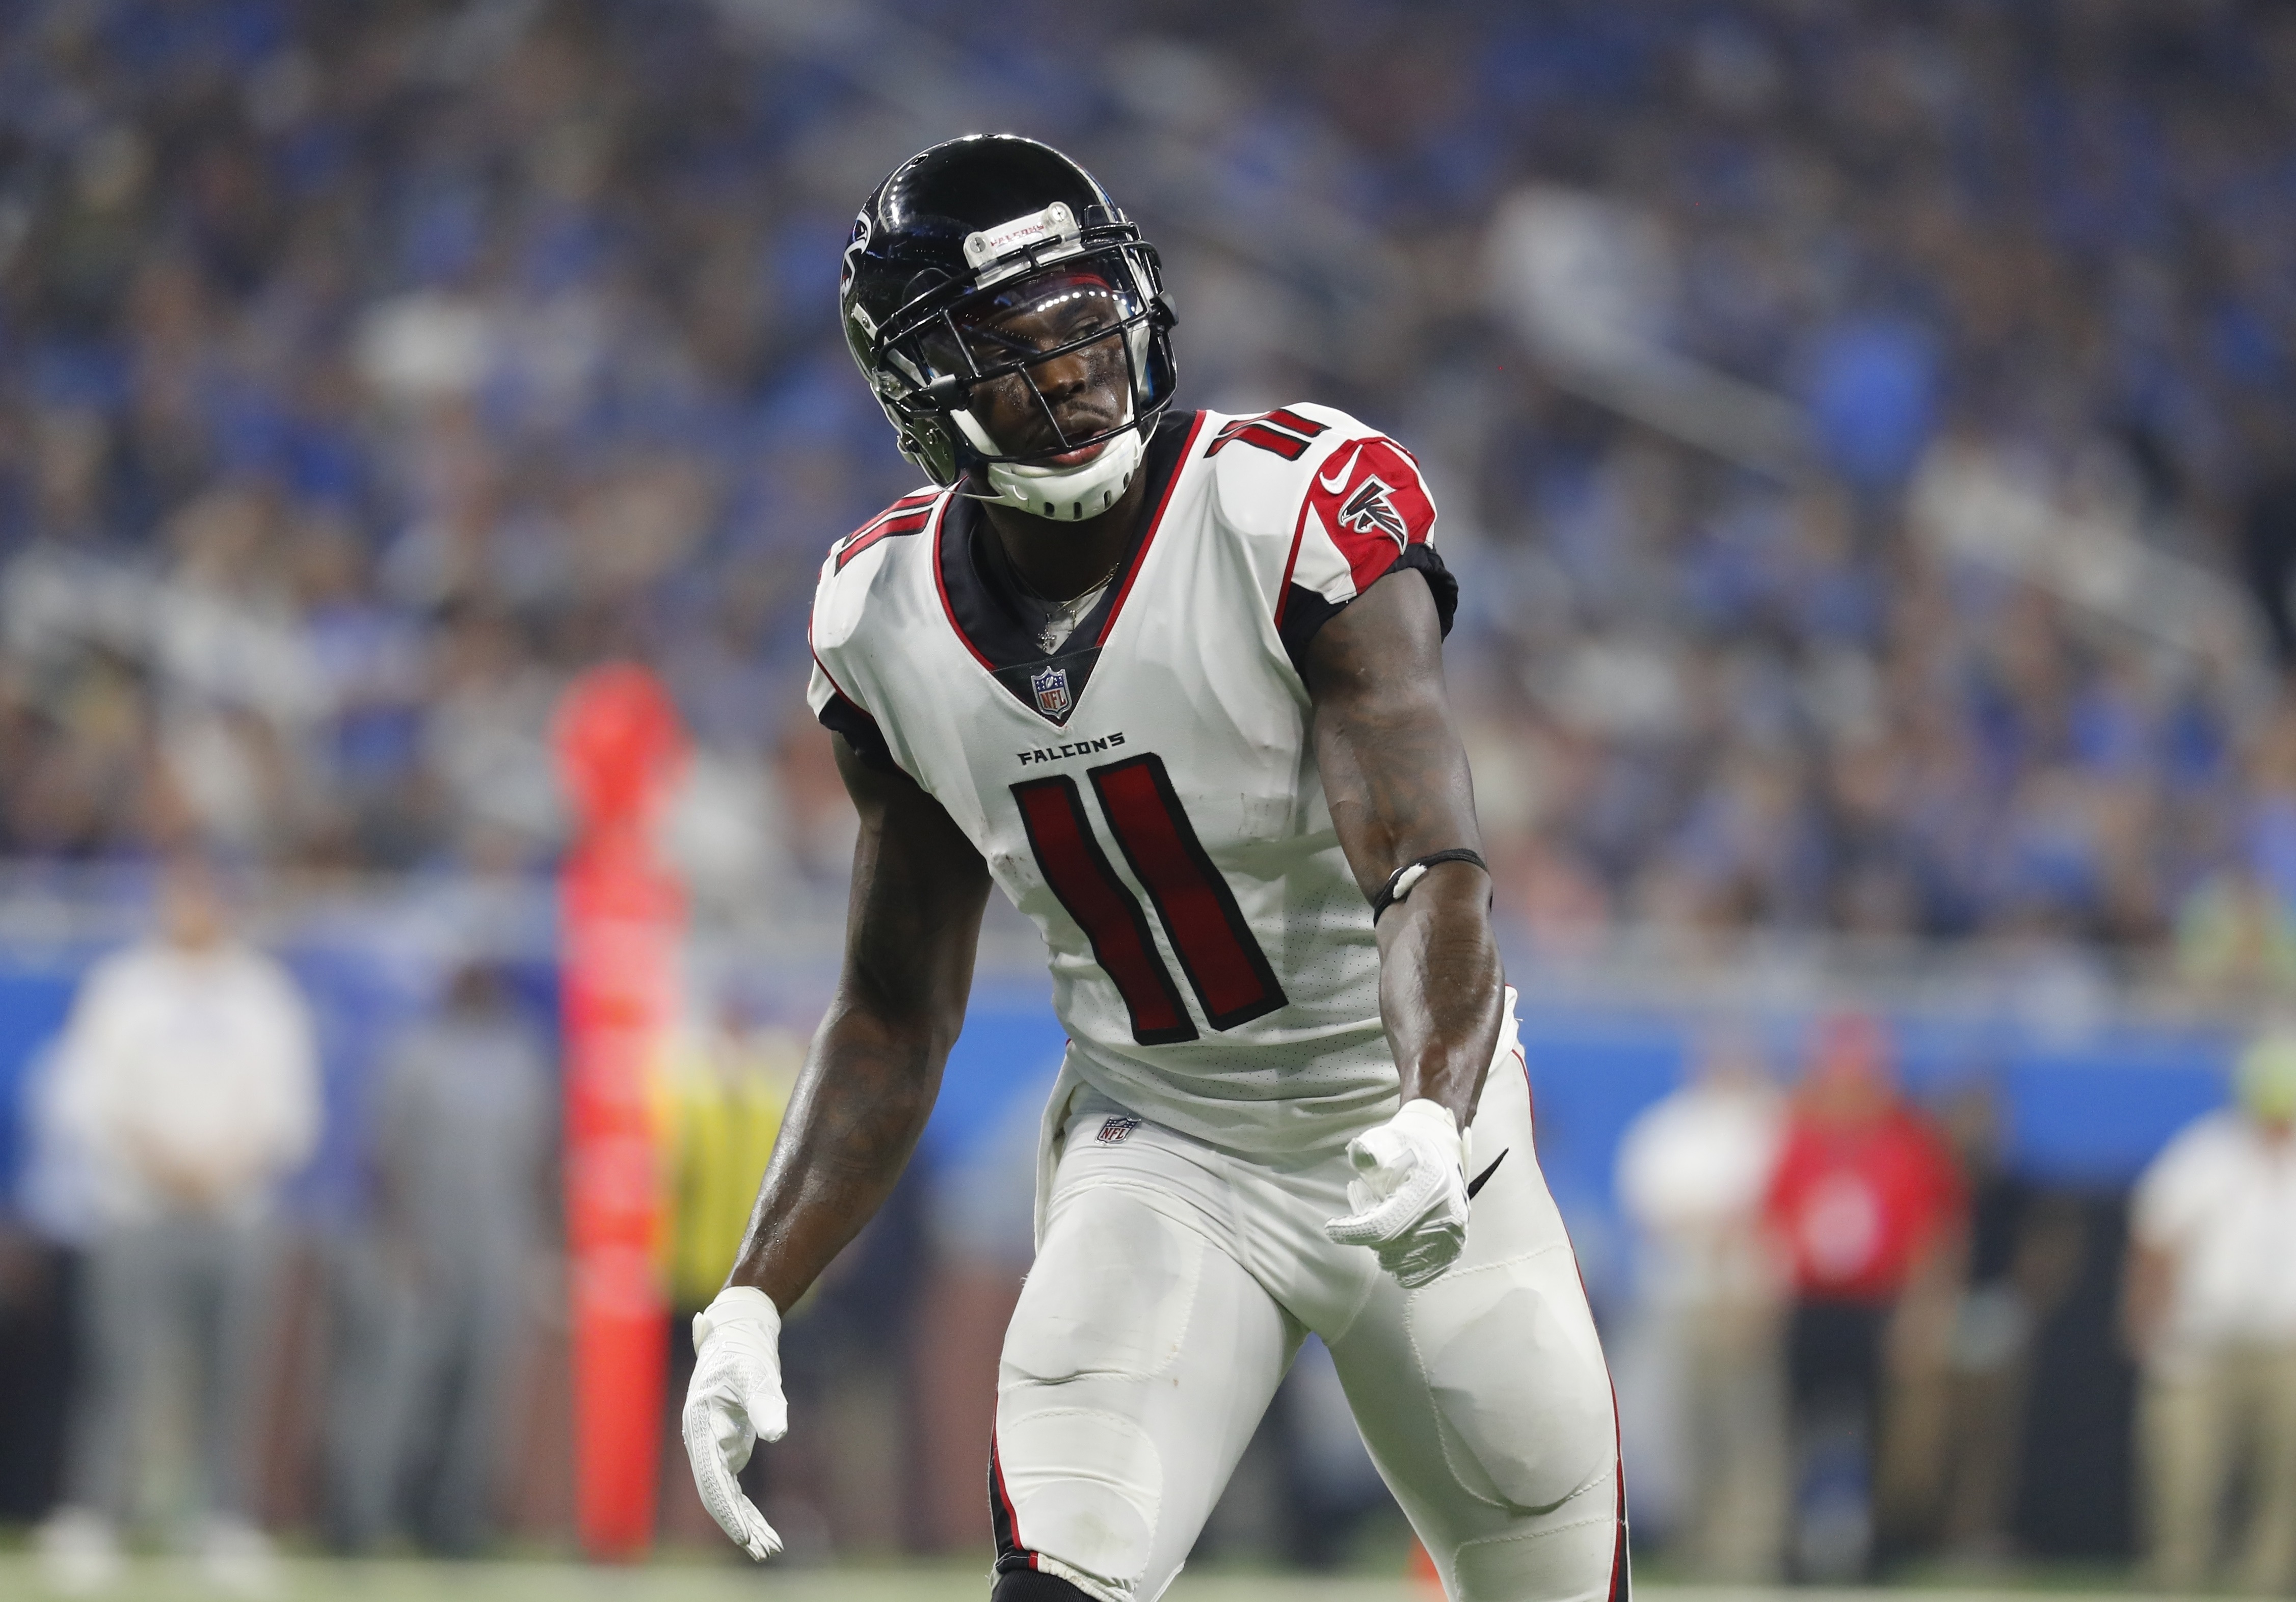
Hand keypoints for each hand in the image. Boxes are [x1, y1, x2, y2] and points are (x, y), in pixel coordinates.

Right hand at [681, 1286, 787, 1559]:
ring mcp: (712, 1449)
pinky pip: (735, 1489)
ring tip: (772, 1548)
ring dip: (747, 1522)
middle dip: (740, 1524)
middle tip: (767, 1550)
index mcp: (699, 1425)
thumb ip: (766, 1402)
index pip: (711, 1478)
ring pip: (726, 1496)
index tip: (745, 1535)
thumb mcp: (758, 1374)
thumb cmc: (745, 1352)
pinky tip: (766, 1530)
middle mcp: (701, 1442)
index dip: (727, 1509)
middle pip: (717, 1494)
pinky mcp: (726, 1450)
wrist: (738, 1336)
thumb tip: (779, 1433)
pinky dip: (749, 1509)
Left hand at [1322, 1098, 1470, 1288]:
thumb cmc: (1408, 1148)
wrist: (1442, 1157)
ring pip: (1393, 1261)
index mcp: (1432, 1190)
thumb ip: (1371, 1149)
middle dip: (1364, 1227)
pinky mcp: (1450, 1255)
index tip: (1331, 1229)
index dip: (1352, 1231)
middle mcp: (1448, 1219)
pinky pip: (1409, 1275)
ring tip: (1379, 1212)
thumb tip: (1361, 1151)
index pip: (1383, 1226)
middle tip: (1362, 1198)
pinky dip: (1393, 1258)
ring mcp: (1452, 1241)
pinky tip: (1392, 1234)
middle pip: (1386, 1246)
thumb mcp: (1388, 1140)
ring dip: (1377, 1243)